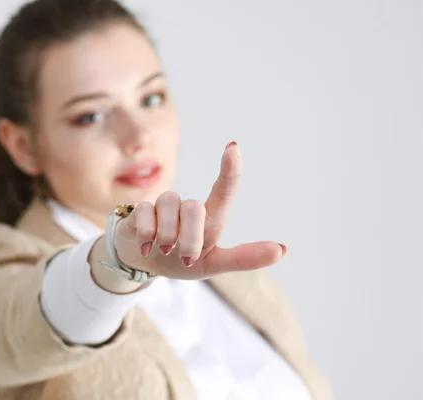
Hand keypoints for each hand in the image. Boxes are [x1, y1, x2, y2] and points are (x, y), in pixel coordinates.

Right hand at [114, 142, 286, 279]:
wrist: (143, 264)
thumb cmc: (181, 262)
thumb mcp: (213, 265)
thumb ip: (243, 258)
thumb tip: (282, 250)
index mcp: (210, 219)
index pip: (223, 191)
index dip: (229, 170)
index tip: (233, 147)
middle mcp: (188, 207)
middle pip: (194, 208)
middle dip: (190, 240)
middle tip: (185, 257)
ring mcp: (164, 206)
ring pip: (169, 206)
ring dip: (167, 237)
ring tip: (164, 249)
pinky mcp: (140, 209)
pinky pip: (146, 215)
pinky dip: (147, 236)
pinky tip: (146, 247)